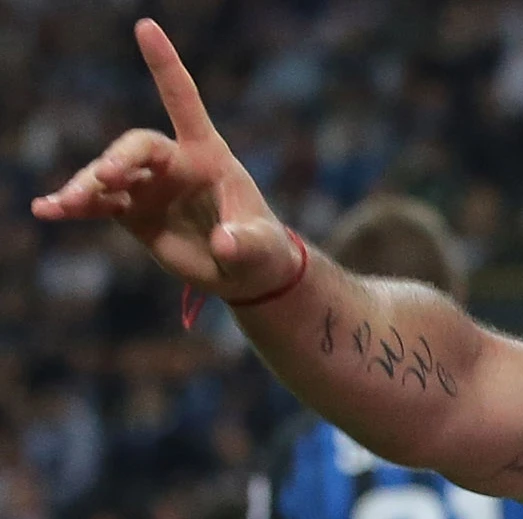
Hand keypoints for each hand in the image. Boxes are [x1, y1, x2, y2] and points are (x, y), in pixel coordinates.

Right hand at [29, 21, 300, 302]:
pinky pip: (95, 203)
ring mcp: (146, 185)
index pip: (182, 101)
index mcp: (207, 153)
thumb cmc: (260, 247)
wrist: (244, 272)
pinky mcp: (130, 211)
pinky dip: (71, 206)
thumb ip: (245, 241)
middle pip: (137, 146)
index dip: (165, 64)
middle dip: (120, 158)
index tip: (146, 27)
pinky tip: (45, 210)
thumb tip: (225, 245)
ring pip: (107, 176)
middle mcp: (171, 162)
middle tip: (107, 176)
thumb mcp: (261, 246)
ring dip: (85, 187)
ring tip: (66, 204)